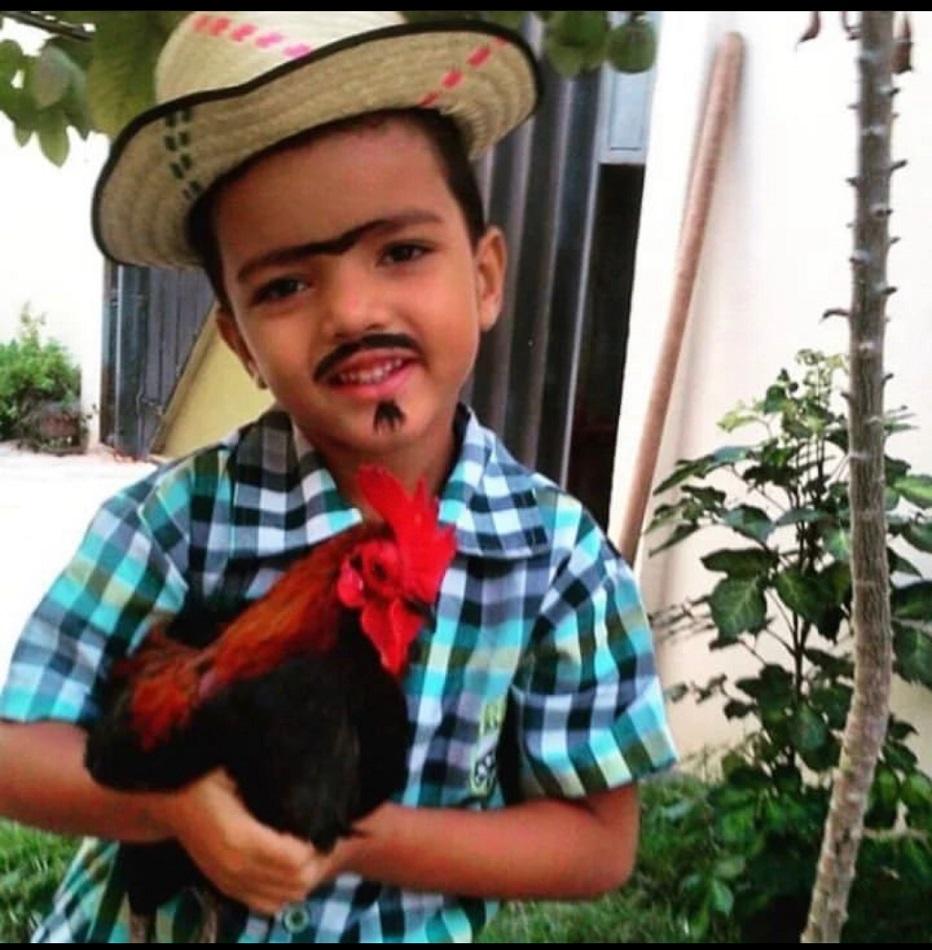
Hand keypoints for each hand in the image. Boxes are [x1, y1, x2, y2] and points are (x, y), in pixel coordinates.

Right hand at [151, 769, 342, 916]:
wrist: (171, 802)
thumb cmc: (208, 779)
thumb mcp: (242, 774)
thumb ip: (275, 791)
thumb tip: (312, 795)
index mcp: (241, 838)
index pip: (296, 859)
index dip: (316, 845)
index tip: (322, 825)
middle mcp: (237, 868)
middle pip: (296, 882)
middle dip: (316, 862)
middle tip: (322, 838)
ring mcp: (230, 883)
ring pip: (285, 898)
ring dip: (303, 878)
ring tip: (309, 852)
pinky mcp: (226, 889)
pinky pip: (266, 905)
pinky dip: (284, 891)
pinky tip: (288, 868)